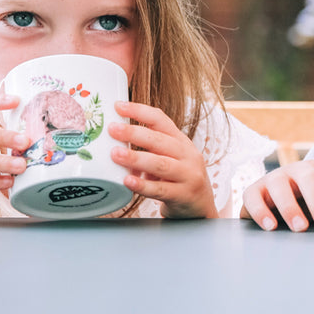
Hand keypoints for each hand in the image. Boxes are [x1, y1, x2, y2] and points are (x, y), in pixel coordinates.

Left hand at [108, 101, 217, 218]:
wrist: (201, 207)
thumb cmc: (179, 179)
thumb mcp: (170, 158)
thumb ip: (149, 149)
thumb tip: (115, 142)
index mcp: (181, 141)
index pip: (161, 120)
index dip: (140, 111)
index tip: (118, 107)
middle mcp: (187, 155)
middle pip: (160, 140)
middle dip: (134, 133)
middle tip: (113, 129)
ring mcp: (188, 175)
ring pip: (160, 164)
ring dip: (136, 158)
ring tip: (116, 154)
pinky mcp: (184, 195)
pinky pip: (161, 189)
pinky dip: (143, 185)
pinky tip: (128, 181)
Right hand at [240, 158, 313, 231]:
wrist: (275, 206)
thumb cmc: (310, 206)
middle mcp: (297, 170)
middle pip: (309, 178)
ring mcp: (273, 178)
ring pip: (279, 185)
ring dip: (290, 207)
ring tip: (300, 229)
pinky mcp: (253, 190)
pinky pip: (253, 196)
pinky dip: (261, 211)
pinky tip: (271, 228)